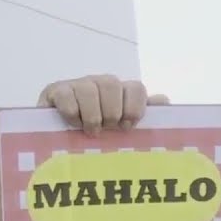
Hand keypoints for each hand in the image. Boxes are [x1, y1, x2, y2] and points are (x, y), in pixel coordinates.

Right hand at [36, 75, 169, 134]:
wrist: (59, 136)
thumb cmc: (98, 133)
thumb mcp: (121, 126)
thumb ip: (143, 113)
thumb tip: (164, 101)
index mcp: (121, 92)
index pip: (136, 88)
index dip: (135, 108)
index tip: (127, 127)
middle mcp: (101, 83)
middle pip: (111, 84)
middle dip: (111, 111)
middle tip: (107, 129)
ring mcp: (78, 85)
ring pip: (89, 88)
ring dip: (92, 114)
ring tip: (91, 131)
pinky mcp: (56, 91)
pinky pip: (66, 95)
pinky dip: (72, 113)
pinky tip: (73, 124)